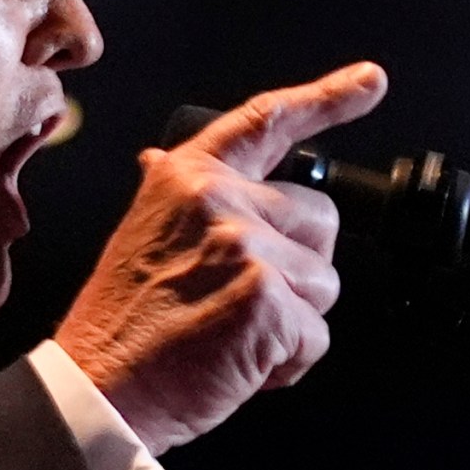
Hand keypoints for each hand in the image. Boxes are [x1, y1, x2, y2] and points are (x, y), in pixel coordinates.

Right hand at [56, 61, 388, 453]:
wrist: (99, 388)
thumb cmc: (121, 327)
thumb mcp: (142, 236)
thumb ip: (180, 202)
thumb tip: (165, 161)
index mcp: (187, 178)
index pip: (266, 121)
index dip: (326, 98)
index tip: (369, 81)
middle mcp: (219, 200)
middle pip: (321, 220)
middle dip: (300, 268)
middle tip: (241, 302)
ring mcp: (246, 247)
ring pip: (324, 282)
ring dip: (293, 320)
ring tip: (231, 334)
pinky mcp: (268, 299)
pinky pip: (317, 335)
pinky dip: (289, 362)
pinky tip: (240, 362)